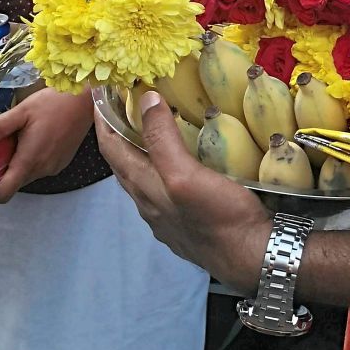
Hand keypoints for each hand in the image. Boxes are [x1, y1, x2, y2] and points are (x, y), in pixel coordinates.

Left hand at [0, 86, 93, 201]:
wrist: (86, 99)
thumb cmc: (54, 103)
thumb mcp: (23, 109)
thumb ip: (0, 126)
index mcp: (29, 160)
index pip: (4, 193)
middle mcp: (42, 170)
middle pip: (15, 182)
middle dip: (3, 170)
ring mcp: (54, 167)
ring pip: (28, 174)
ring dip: (19, 162)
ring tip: (20, 137)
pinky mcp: (63, 161)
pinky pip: (41, 167)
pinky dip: (33, 158)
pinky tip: (37, 136)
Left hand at [95, 91, 270, 292]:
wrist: (251, 257)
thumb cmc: (219, 216)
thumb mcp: (186, 174)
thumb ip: (162, 140)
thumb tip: (146, 99)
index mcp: (145, 188)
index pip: (111, 149)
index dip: (102, 120)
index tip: (99, 92)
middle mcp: (149, 203)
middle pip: (123, 163)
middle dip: (117, 131)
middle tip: (122, 101)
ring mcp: (167, 215)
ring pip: (143, 176)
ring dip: (139, 148)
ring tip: (149, 123)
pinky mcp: (186, 220)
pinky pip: (163, 186)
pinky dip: (161, 164)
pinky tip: (178, 159)